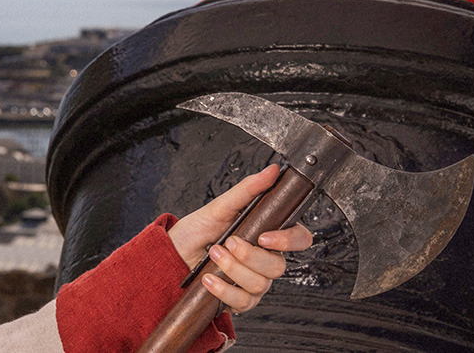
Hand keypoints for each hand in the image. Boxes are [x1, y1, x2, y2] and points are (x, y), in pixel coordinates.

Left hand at [166, 164, 313, 313]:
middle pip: (278, 266)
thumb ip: (248, 189)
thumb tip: (272, 170)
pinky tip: (208, 278)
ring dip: (233, 269)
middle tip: (228, 242)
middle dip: (249, 256)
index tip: (264, 237)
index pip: (300, 239)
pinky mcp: (240, 298)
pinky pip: (243, 302)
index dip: (289, 240)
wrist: (173, 252)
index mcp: (269, 234)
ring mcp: (255, 281)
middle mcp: (266, 259)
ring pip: (261, 284)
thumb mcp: (220, 206)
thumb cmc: (199, 229)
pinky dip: (224, 289)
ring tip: (213, 254)